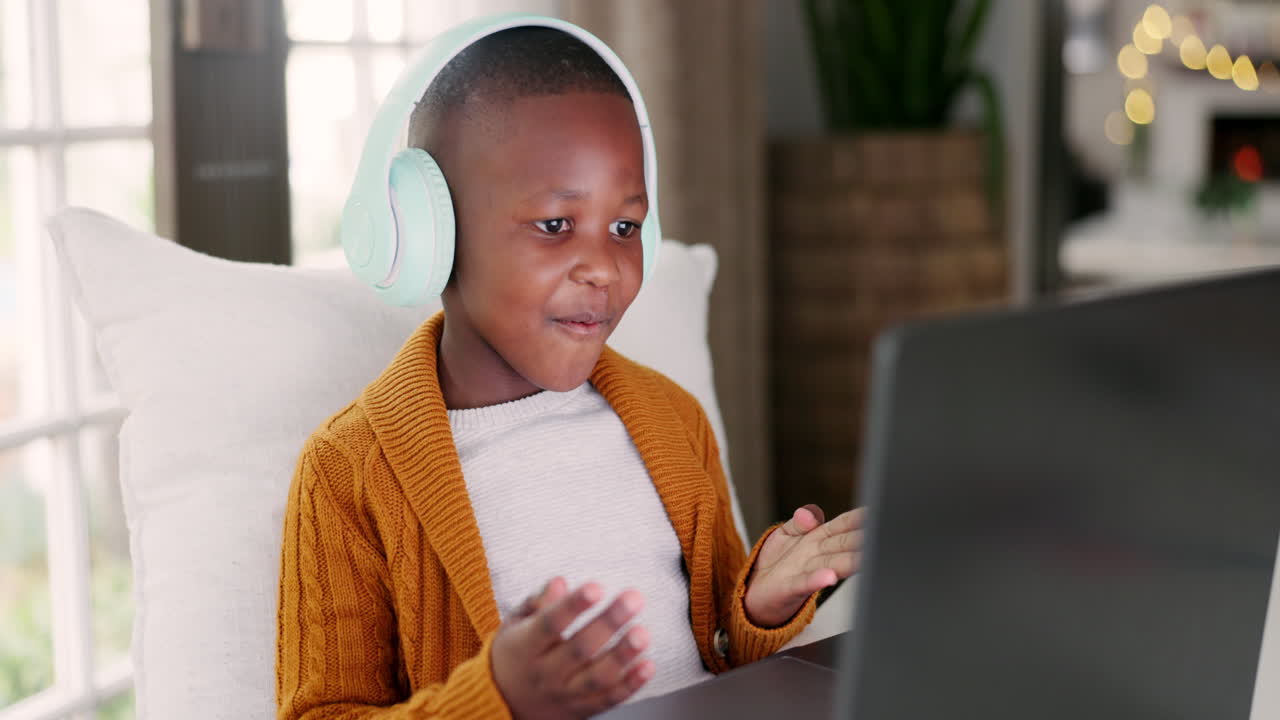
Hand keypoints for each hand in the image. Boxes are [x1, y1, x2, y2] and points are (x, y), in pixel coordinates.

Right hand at [491, 577, 653, 719]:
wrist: (503, 704)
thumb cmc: (514, 654)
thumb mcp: (514, 625)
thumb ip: (537, 602)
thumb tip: (560, 582)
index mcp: (525, 647)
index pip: (550, 624)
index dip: (573, 606)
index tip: (596, 587)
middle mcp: (544, 673)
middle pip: (579, 649)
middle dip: (609, 622)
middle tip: (634, 598)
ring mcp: (564, 695)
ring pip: (597, 678)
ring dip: (623, 655)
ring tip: (643, 633)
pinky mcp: (582, 711)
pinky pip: (608, 700)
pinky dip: (630, 685)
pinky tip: (648, 665)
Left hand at [743, 505, 863, 626]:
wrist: (759, 593)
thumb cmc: (778, 565)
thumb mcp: (787, 533)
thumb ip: (800, 521)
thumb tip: (808, 513)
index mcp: (819, 539)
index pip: (843, 525)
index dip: (858, 519)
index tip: (873, 513)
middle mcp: (818, 556)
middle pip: (844, 545)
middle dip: (861, 540)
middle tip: (878, 536)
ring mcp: (807, 572)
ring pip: (833, 564)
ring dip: (849, 562)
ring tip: (862, 558)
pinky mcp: (791, 588)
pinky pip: (805, 583)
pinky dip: (817, 579)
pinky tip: (829, 576)